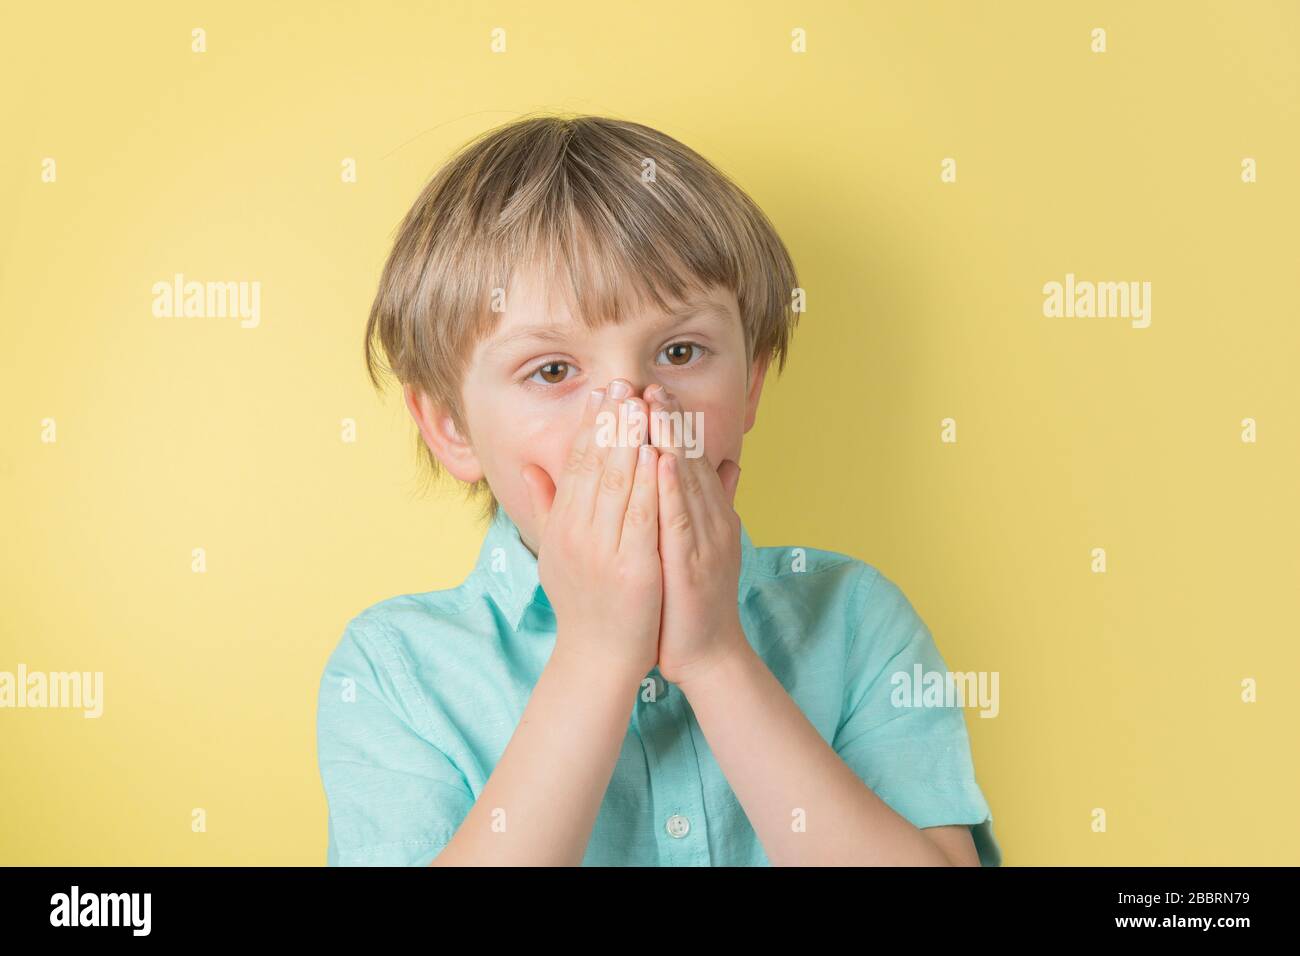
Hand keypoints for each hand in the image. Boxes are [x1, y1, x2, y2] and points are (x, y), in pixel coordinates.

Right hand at [521, 380, 661, 683]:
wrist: (598, 658)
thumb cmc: (582, 604)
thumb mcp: (555, 552)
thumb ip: (547, 507)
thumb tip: (530, 468)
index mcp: (563, 525)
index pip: (576, 465)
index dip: (590, 427)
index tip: (603, 394)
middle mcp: (577, 533)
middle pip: (595, 466)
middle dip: (611, 422)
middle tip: (622, 383)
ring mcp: (603, 550)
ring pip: (618, 483)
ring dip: (632, 440)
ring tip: (642, 404)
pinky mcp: (632, 568)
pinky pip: (642, 516)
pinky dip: (649, 483)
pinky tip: (658, 454)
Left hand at [645, 383, 745, 687]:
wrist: (706, 653)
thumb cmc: (692, 600)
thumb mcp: (702, 543)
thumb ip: (709, 503)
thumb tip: (726, 463)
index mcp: (709, 515)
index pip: (688, 459)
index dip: (671, 424)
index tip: (650, 391)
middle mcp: (712, 521)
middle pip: (689, 461)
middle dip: (668, 421)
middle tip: (648, 384)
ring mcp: (706, 541)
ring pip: (686, 482)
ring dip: (669, 441)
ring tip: (653, 406)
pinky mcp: (695, 565)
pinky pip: (682, 520)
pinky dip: (672, 488)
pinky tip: (660, 460)